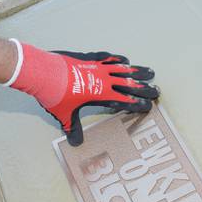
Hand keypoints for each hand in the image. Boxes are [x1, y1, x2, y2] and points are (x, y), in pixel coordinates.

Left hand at [6, 40, 158, 145]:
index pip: (124, 101)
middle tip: (157, 91)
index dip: (138, 104)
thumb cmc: (55, 95)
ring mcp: (97, 67)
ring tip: (150, 72)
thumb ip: (73, 128)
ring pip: (123, 69)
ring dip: (137, 72)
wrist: (44, 72)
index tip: (149, 107)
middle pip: (128, 85)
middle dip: (144, 89)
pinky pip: (108, 58)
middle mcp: (103, 80)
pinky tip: (125, 60)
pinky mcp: (89, 58)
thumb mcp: (64, 114)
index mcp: (100, 95)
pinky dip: (118, 59)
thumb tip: (76, 143)